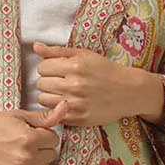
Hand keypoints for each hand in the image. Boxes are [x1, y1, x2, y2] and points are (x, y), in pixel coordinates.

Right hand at [0, 99, 69, 164]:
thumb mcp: (17, 116)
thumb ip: (44, 117)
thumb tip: (66, 107)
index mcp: (29, 140)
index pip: (54, 140)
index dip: (42, 134)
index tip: (29, 132)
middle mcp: (26, 160)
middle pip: (50, 155)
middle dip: (40, 148)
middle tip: (21, 141)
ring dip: (35, 161)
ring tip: (16, 152)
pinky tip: (12, 163)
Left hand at [31, 43, 164, 126]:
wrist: (129, 91)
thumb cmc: (106, 70)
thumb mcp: (84, 55)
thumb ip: (57, 51)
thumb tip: (36, 46)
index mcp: (75, 66)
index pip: (42, 67)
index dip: (48, 68)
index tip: (57, 70)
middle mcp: (75, 85)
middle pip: (41, 84)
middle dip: (48, 81)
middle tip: (61, 81)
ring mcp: (76, 103)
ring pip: (43, 100)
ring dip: (50, 95)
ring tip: (63, 92)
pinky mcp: (79, 118)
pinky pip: (54, 113)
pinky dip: (57, 108)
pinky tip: (68, 102)